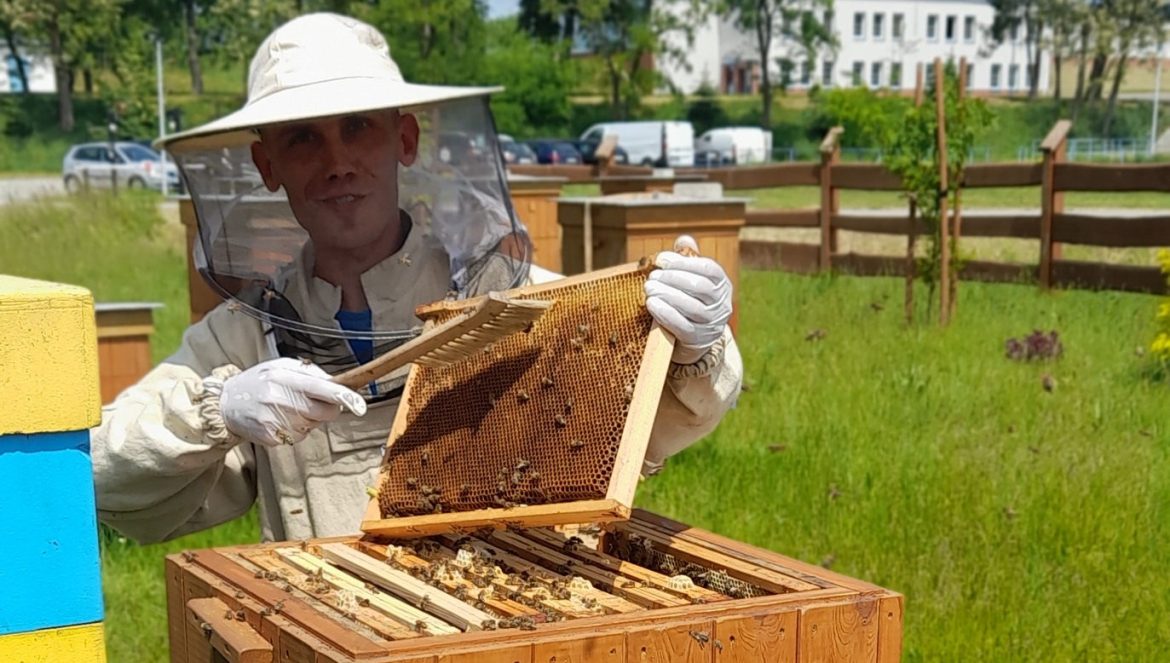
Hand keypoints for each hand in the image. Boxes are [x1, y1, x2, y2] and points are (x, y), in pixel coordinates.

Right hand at [220, 357, 366, 446]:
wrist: (226, 403)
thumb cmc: (258, 382)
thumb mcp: (280, 366)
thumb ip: (309, 372)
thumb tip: (335, 382)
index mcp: (284, 377)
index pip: (321, 388)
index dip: (343, 397)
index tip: (359, 405)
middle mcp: (278, 398)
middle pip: (323, 411)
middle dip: (326, 408)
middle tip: (312, 402)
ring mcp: (273, 420)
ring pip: (312, 426)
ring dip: (308, 419)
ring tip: (287, 408)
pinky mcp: (270, 437)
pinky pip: (298, 437)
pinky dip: (294, 430)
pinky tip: (278, 420)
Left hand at [645, 235, 732, 364]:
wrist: (696, 338)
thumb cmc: (692, 301)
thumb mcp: (693, 280)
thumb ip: (689, 259)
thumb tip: (684, 239)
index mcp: (722, 285)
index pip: (709, 269)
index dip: (684, 262)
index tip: (662, 259)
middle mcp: (722, 304)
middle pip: (700, 287)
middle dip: (673, 278)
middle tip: (652, 276)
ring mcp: (712, 323)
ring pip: (691, 307)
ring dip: (667, 295)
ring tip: (649, 288)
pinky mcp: (698, 339)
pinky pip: (682, 326)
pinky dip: (666, 314)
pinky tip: (652, 304)